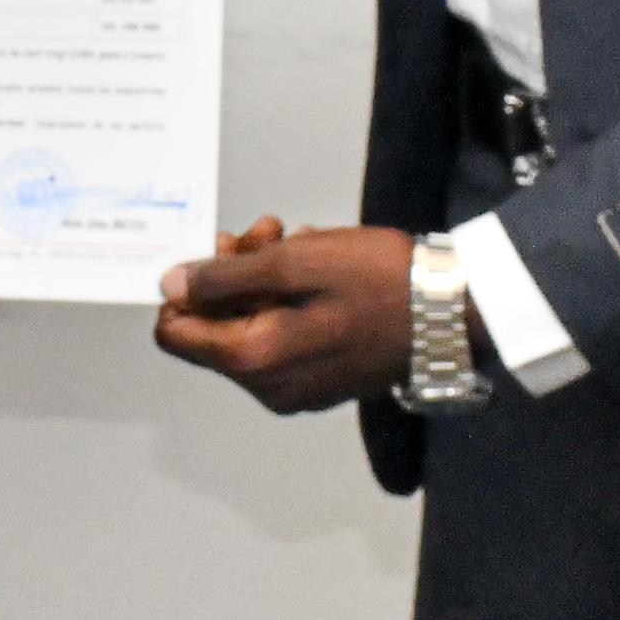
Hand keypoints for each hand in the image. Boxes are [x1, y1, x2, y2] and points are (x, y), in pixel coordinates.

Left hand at [152, 217, 417, 414]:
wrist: (451, 314)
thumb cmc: (376, 281)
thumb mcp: (296, 263)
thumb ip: (224, 277)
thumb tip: (168, 286)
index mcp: (254, 360)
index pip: (175, 333)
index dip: (187, 286)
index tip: (228, 248)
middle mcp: (267, 387)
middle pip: (213, 327)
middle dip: (232, 272)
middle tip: (270, 230)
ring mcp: (295, 390)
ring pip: (247, 327)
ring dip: (261, 279)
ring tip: (296, 238)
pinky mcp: (320, 381)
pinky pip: (279, 338)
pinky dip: (285, 299)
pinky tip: (314, 266)